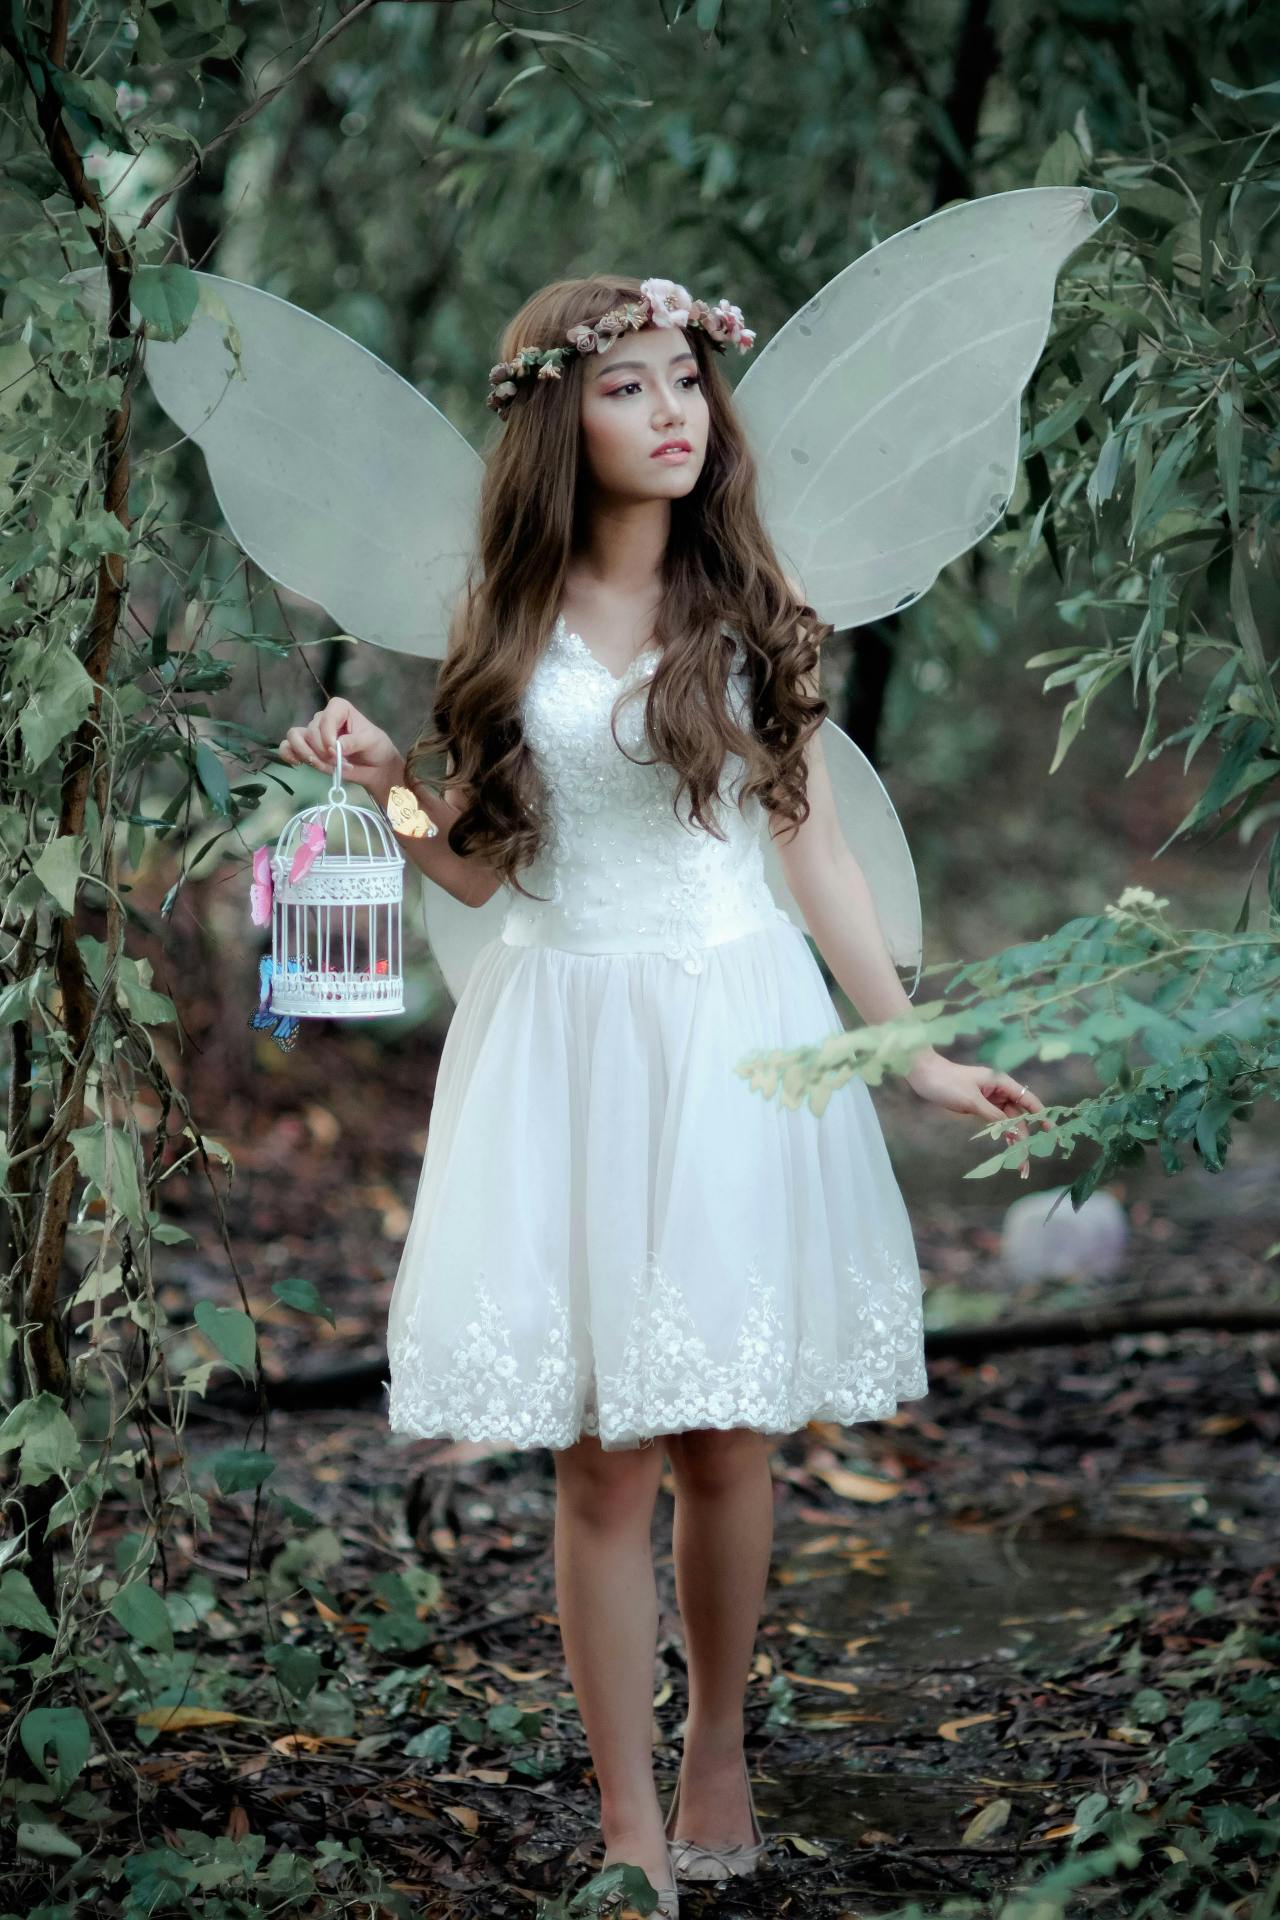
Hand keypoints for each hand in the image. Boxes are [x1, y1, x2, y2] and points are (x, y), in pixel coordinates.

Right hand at [278, 698, 401, 792]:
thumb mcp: (371, 741)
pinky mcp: (307, 749)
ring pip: (294, 737)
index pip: (325, 717)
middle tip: (338, 764)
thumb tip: (336, 747)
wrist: (375, 766)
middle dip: (322, 751)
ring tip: (321, 765)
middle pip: (311, 731)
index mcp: (339, 708)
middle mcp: (323, 718)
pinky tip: (298, 763)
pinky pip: (287, 747)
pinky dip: (288, 754)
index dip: (327, 735)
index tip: (336, 750)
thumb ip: (354, 742)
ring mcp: (313, 734)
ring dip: (305, 753)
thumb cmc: (375, 747)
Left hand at [905, 1052, 1049, 1178]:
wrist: (923, 1075)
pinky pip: (995, 1120)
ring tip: (1018, 1160)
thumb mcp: (972, 1100)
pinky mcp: (978, 1104)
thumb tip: (1015, 1132)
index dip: (1040, 1115)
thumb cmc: (948, 1082)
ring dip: (1013, 1138)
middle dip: (1024, 1136)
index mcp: (1001, 1082)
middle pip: (1018, 1114)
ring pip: (1007, 1120)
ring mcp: (988, 1098)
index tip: (1050, 1130)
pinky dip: (1001, 1132)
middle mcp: (998, 1090)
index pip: (1027, 1099)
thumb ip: (994, 1117)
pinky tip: (1007, 1145)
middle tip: (1026, 1160)